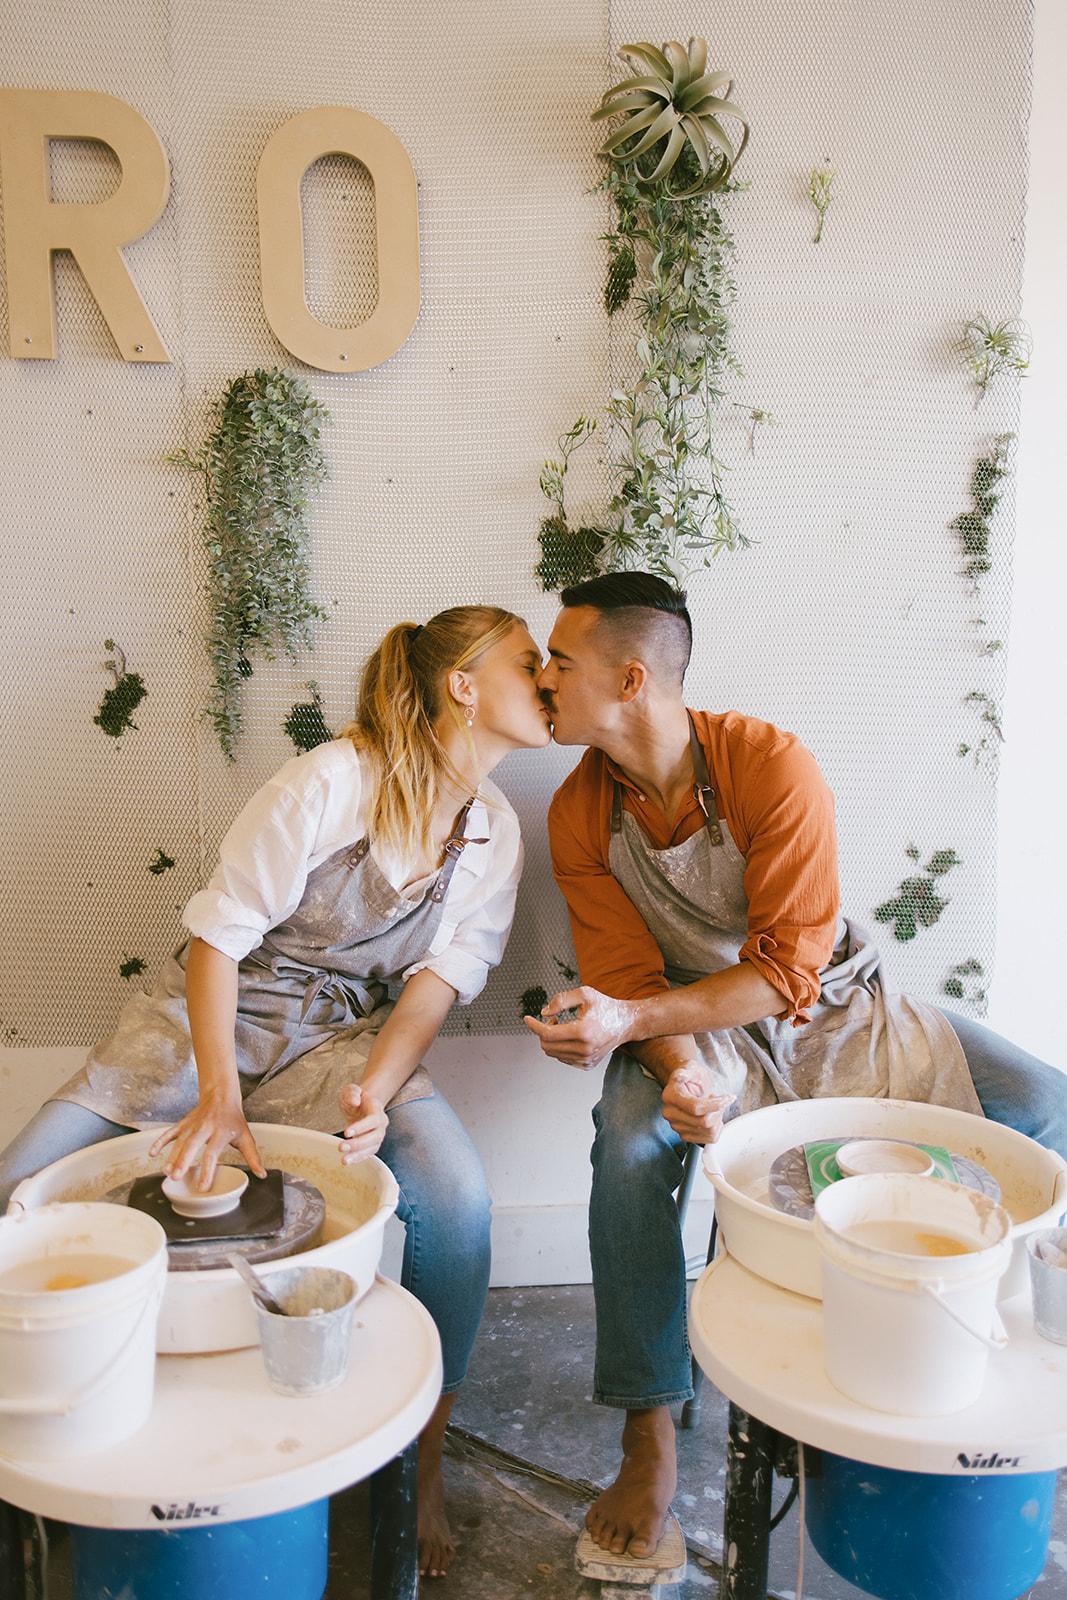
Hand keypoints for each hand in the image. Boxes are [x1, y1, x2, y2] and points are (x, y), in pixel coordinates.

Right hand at [149, 1094, 266, 1188]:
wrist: (221, 1095)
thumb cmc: (233, 1119)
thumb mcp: (246, 1137)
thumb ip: (253, 1157)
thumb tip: (261, 1174)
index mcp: (221, 1133)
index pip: (212, 1154)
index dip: (207, 1171)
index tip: (203, 1187)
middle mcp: (205, 1128)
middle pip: (192, 1145)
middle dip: (183, 1161)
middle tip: (176, 1177)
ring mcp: (192, 1125)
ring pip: (179, 1141)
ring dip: (171, 1156)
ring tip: (167, 1172)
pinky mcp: (183, 1123)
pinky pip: (169, 1133)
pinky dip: (160, 1142)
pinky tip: (152, 1153)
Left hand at [338, 1083, 388, 1164]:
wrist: (362, 1103)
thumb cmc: (356, 1097)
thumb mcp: (351, 1090)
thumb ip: (352, 1093)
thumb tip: (354, 1101)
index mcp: (376, 1108)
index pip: (373, 1119)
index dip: (361, 1127)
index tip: (346, 1133)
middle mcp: (381, 1123)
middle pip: (375, 1136)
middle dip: (359, 1144)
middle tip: (341, 1147)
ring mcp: (378, 1134)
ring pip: (373, 1147)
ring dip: (358, 1154)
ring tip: (344, 1160)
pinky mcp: (373, 1143)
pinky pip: (368, 1153)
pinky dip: (358, 1158)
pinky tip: (347, 1160)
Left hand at [523, 985, 638, 1068]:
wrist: (627, 1023)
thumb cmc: (606, 1006)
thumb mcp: (584, 994)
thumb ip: (561, 1000)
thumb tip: (544, 1013)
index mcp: (583, 1032)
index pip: (547, 1034)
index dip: (533, 1025)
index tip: (527, 1018)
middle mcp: (585, 1049)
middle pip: (547, 1046)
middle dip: (543, 1031)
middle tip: (554, 1018)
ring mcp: (587, 1059)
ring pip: (553, 1053)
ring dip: (552, 1039)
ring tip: (563, 1025)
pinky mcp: (588, 1064)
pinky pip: (563, 1058)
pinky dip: (560, 1047)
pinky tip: (570, 1036)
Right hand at [661, 1063, 733, 1143]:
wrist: (686, 1086)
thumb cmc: (691, 1076)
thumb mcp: (691, 1067)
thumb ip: (686, 1071)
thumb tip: (680, 1075)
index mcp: (670, 1096)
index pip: (696, 1107)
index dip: (715, 1104)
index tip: (728, 1098)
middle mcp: (670, 1113)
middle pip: (703, 1122)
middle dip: (718, 1110)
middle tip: (721, 1100)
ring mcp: (676, 1126)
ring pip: (708, 1131)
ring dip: (718, 1119)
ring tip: (715, 1107)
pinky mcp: (684, 1134)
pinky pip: (708, 1139)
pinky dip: (716, 1129)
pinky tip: (713, 1117)